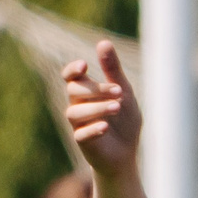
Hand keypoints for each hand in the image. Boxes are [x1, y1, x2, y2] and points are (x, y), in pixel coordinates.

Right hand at [63, 41, 142, 174]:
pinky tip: (105, 127)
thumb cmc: (124, 121)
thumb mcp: (123, 92)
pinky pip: (80, 134)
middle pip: (74, 91)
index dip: (72, 70)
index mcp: (86, 92)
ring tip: (117, 107)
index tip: (84, 65)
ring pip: (75, 112)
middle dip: (96, 89)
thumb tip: (104, 42)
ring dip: (97, 108)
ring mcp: (78, 124)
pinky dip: (92, 130)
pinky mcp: (83, 142)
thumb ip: (113, 70)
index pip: (70, 76)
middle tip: (119, 92)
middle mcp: (77, 106)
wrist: (127, 154)